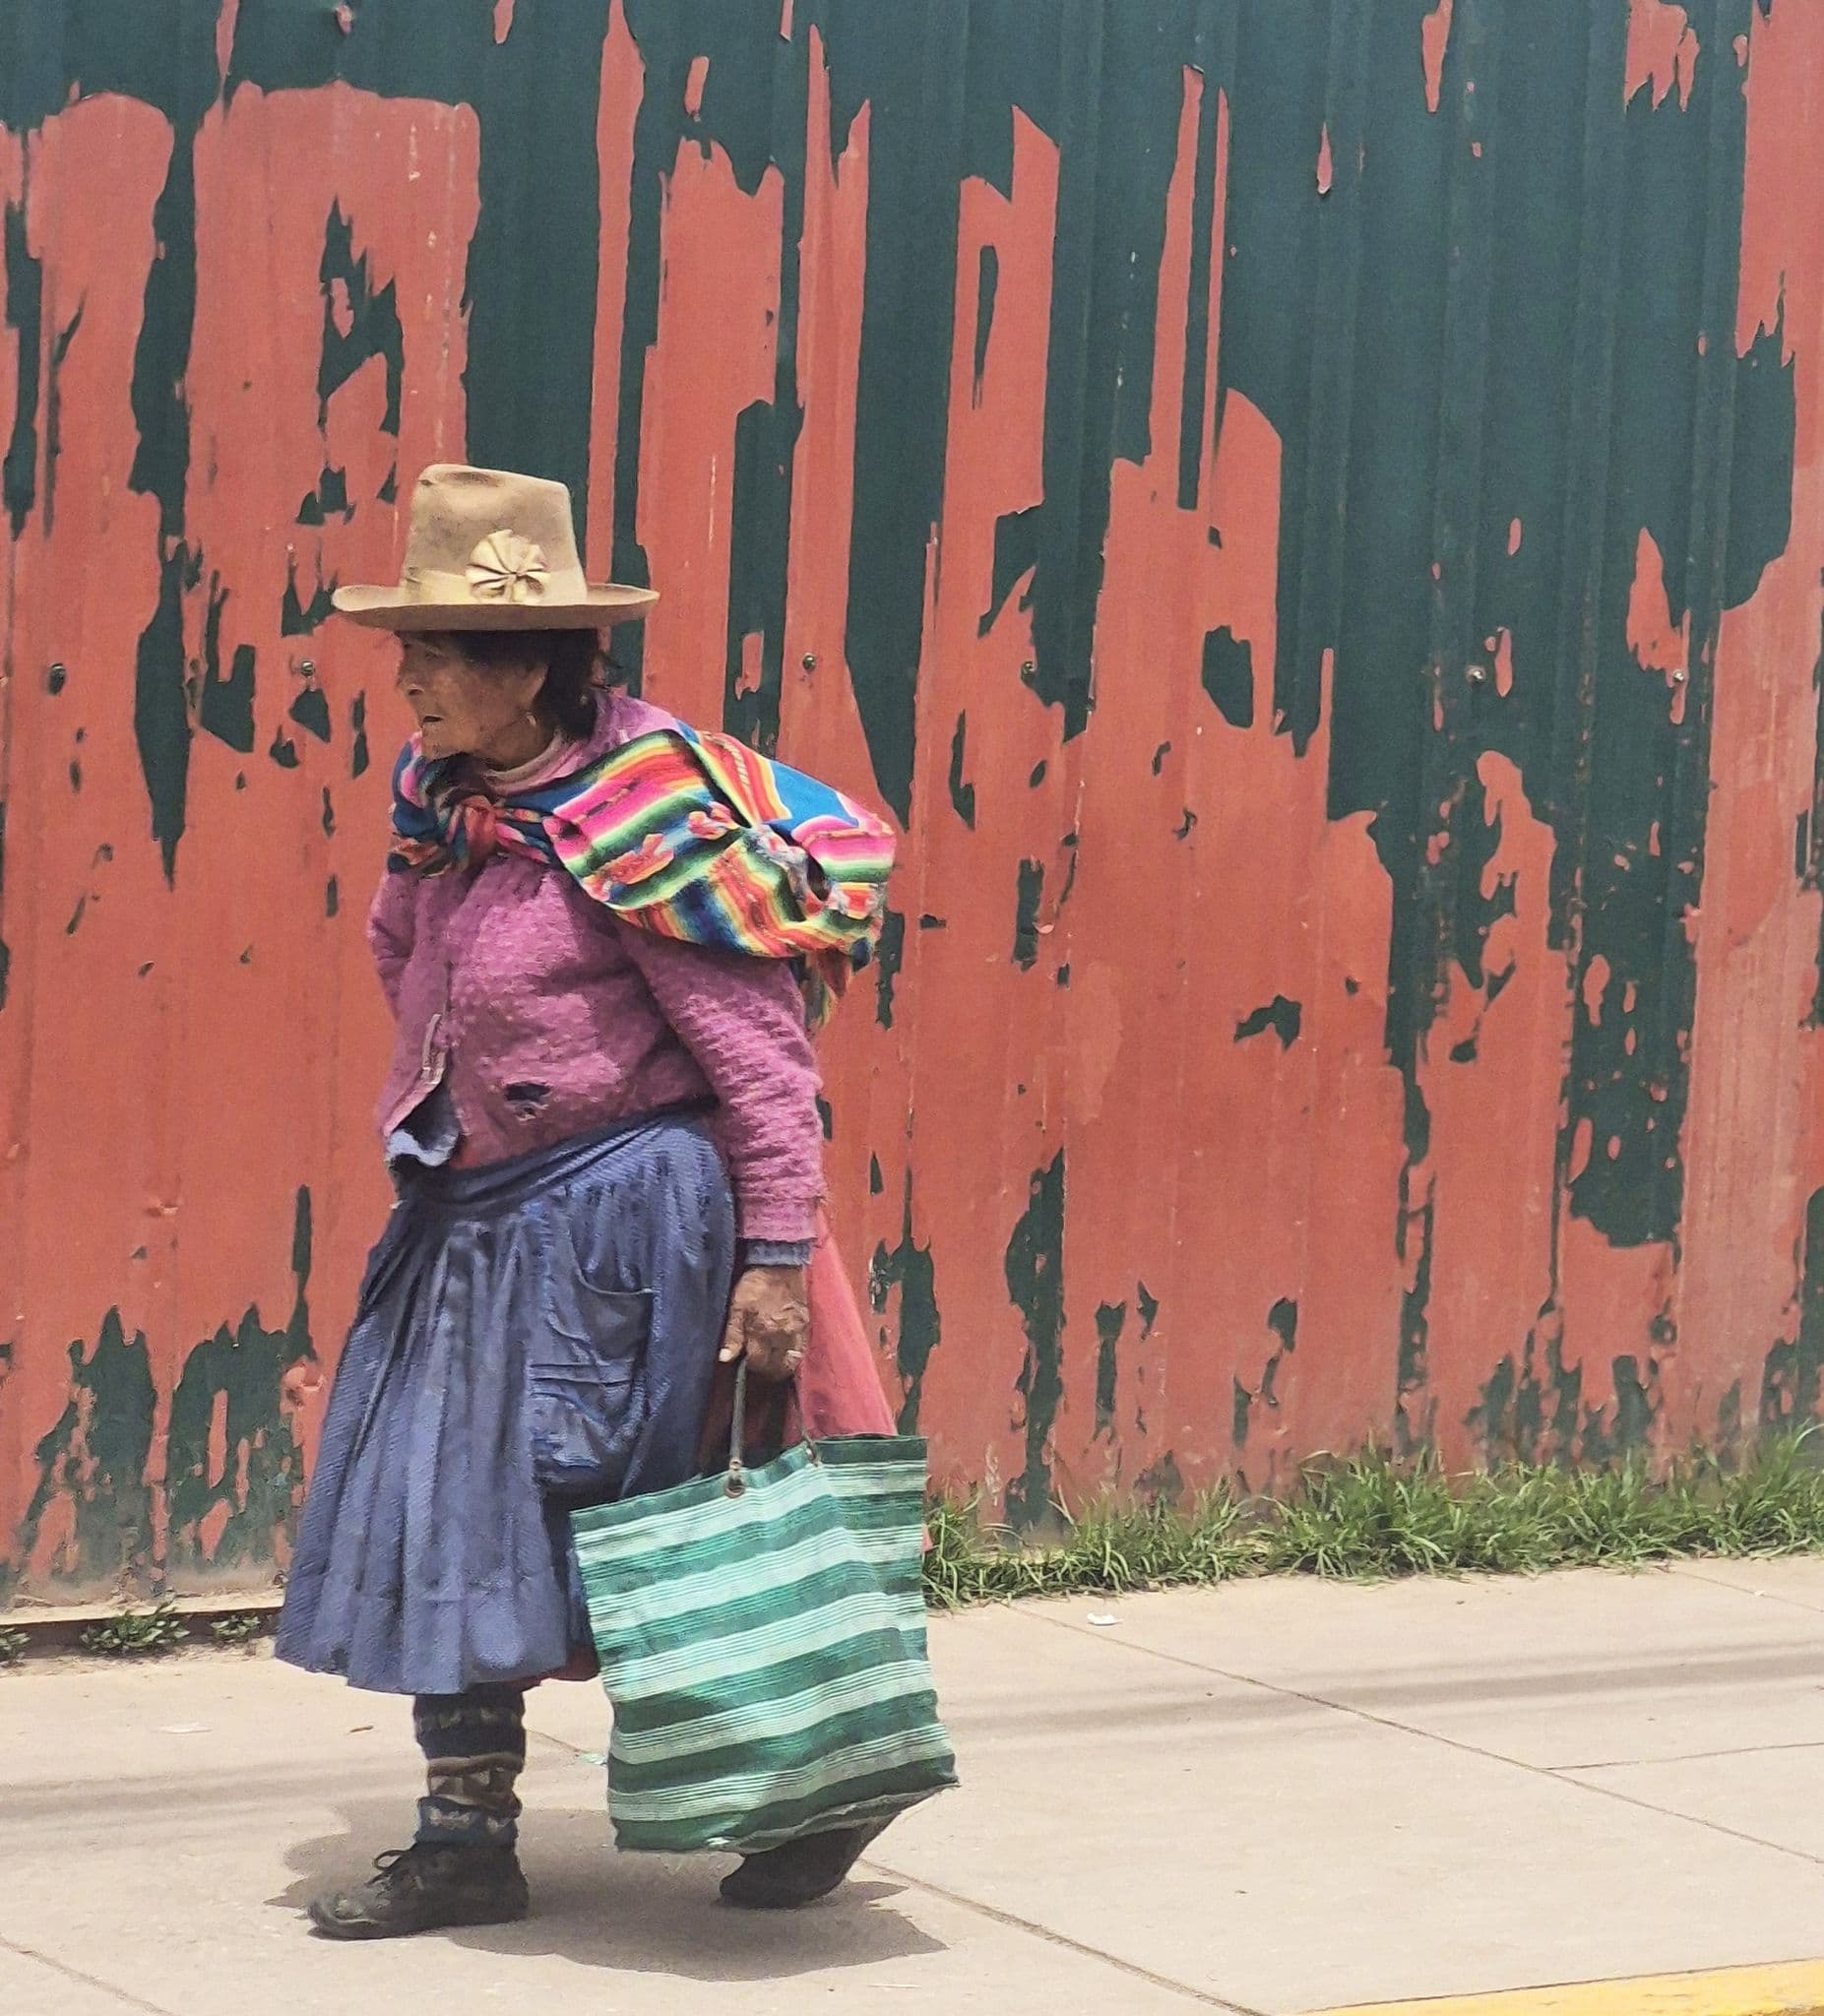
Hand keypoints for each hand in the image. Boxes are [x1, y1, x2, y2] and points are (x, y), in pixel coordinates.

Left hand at [719, 1265, 809, 1382]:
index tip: (746, 1360)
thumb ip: (732, 1334)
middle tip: (760, 1365)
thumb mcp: (737, 1307)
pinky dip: (794, 1352)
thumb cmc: (754, 1284)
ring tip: (774, 1361)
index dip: (751, 1365)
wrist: (780, 1263)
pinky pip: (802, 1346)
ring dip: (783, 1364)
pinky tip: (785, 1349)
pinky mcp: (806, 1322)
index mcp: (764, 1331)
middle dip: (769, 1370)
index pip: (759, 1362)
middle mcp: (784, 1335)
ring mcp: (798, 1330)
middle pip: (779, 1366)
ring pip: (793, 1359)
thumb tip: (725, 1358)